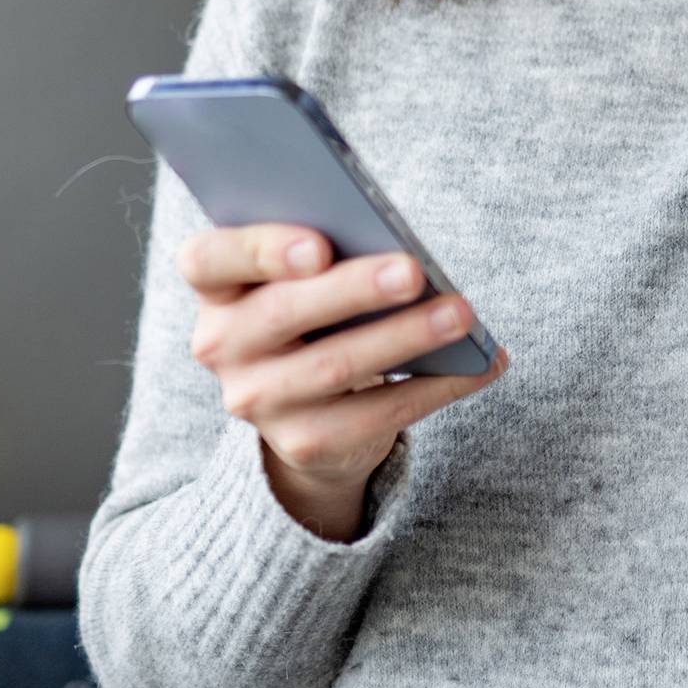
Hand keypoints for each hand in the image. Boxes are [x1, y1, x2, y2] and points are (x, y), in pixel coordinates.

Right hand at [178, 224, 505, 541]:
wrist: (311, 406)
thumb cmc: (319, 310)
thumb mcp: (308, 277)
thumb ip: (330, 250)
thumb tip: (397, 244)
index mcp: (217, 287)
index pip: (208, 261)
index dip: (260, 251)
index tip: (318, 245)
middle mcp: (220, 346)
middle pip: (282, 312)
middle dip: (354, 289)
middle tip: (413, 272)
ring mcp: (258, 400)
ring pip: (333, 366)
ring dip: (405, 337)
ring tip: (461, 314)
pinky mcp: (304, 443)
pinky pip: (375, 415)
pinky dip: (435, 387)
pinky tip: (480, 365)